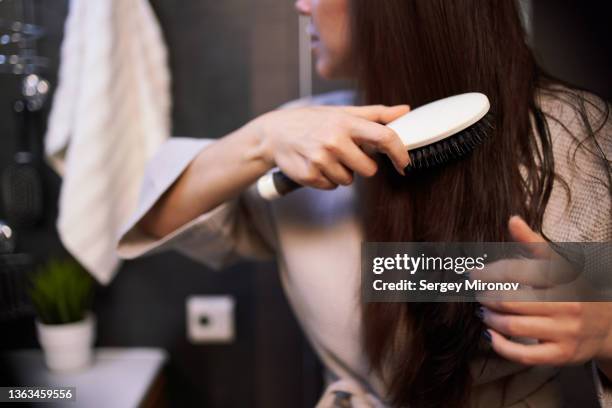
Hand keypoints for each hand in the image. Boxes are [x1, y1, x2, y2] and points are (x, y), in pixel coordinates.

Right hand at [251, 104, 409, 189]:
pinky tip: (316, 165)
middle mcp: (335, 140)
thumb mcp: (342, 112)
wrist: (274, 134)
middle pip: (369, 170)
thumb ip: (375, 114)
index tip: (406, 165)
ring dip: (342, 172)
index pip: (385, 138)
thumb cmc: (312, 121)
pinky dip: (327, 179)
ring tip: (326, 157)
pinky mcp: (310, 175)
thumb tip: (406, 110)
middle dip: (361, 165)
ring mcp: (321, 159)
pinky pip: (332, 187)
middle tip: (346, 153)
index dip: (400, 154)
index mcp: (347, 122)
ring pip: (349, 180)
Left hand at [478, 216, 611, 370]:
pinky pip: (523, 354)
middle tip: (478, 294)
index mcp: (565, 277)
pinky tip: (491, 334)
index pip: (517, 271)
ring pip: (513, 326)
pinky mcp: (562, 354)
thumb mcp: (560, 263)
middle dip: (486, 296)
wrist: (608, 325)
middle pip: (510, 300)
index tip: (472, 274)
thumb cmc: (575, 289)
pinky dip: (500, 345)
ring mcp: (566, 331)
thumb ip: (533, 243)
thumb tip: (512, 220)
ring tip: (483, 311)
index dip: (488, 272)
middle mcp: (568, 304)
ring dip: (490, 318)